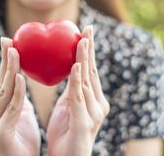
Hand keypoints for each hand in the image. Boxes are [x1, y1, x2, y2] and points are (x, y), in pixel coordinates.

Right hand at [0, 37, 40, 155]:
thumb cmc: (22, 138)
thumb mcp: (21, 112)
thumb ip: (18, 96)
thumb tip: (22, 76)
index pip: (1, 79)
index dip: (5, 60)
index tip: (9, 41)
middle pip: (0, 82)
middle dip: (6, 60)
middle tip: (10, 40)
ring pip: (4, 92)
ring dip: (11, 71)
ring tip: (16, 53)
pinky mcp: (0, 132)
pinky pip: (12, 108)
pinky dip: (17, 93)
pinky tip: (21, 78)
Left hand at [46, 26, 109, 155]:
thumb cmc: (66, 135)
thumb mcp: (68, 107)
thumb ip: (71, 90)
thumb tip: (68, 70)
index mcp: (93, 100)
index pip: (90, 71)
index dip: (88, 51)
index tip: (85, 32)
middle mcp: (97, 105)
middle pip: (92, 72)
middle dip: (89, 49)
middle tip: (87, 29)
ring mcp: (93, 115)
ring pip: (87, 82)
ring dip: (84, 60)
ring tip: (81, 41)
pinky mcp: (84, 125)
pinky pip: (78, 100)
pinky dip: (77, 82)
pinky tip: (75, 66)